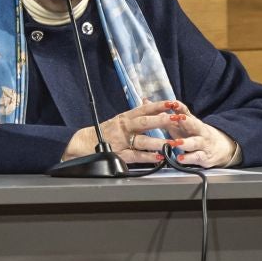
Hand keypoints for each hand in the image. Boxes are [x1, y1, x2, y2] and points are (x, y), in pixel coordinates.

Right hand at [64, 100, 183, 165]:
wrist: (84, 143)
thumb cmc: (105, 132)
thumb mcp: (120, 120)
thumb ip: (135, 115)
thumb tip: (148, 103)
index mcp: (125, 118)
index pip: (144, 109)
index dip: (159, 106)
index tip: (173, 103)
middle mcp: (124, 128)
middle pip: (145, 122)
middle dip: (162, 121)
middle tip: (176, 120)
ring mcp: (122, 141)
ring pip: (142, 140)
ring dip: (158, 142)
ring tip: (172, 143)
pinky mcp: (120, 155)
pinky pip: (136, 156)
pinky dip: (148, 157)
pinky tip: (159, 157)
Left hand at [158, 107, 239, 167]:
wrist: (219, 147)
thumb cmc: (193, 134)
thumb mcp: (179, 124)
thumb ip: (163, 115)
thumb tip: (145, 102)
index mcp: (191, 121)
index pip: (186, 112)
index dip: (180, 107)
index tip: (172, 103)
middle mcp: (198, 131)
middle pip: (194, 124)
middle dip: (186, 121)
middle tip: (179, 118)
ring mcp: (202, 143)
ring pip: (194, 142)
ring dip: (185, 142)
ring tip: (176, 143)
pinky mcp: (204, 156)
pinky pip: (196, 157)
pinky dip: (188, 158)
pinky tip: (180, 159)